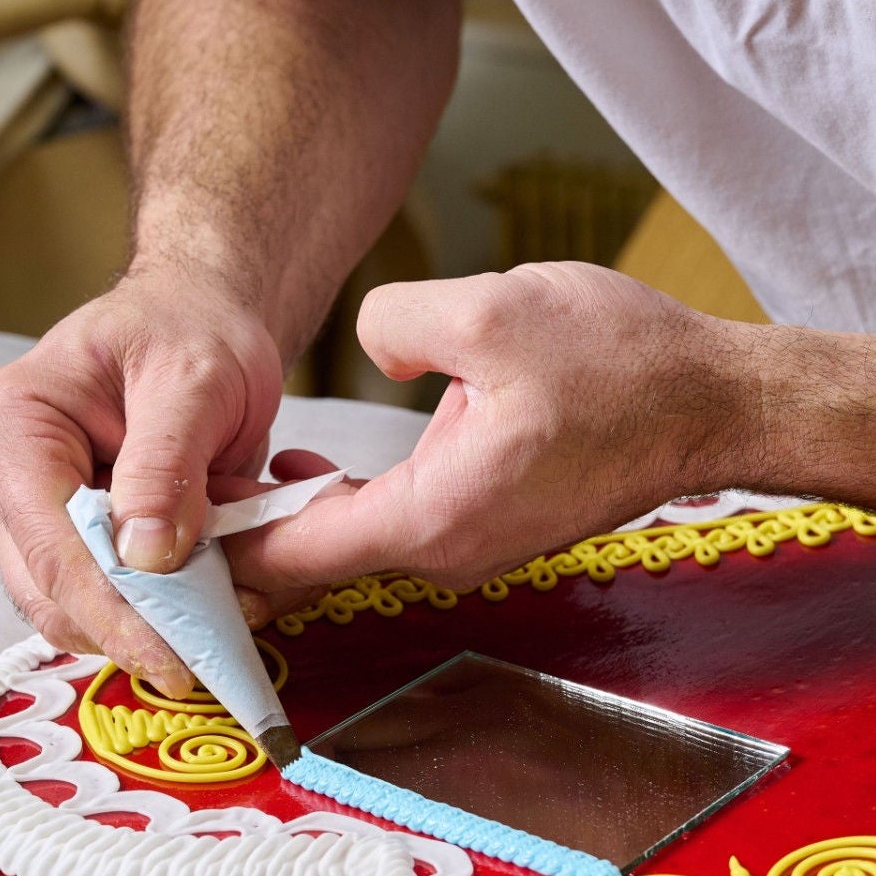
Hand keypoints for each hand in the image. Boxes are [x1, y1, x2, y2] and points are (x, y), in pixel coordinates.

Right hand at [0, 266, 285, 693]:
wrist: (195, 323)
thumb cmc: (187, 331)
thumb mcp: (193, 379)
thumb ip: (166, 464)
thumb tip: (146, 558)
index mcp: (10, 426)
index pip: (53, 548)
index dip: (114, 613)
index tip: (173, 660)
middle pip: (52, 594)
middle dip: (137, 629)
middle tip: (219, 649)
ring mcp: (26, 520)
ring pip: (76, 610)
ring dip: (154, 625)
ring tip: (232, 615)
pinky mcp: (64, 544)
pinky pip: (104, 600)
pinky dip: (161, 612)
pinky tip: (216, 599)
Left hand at [226, 262, 758, 601]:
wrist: (713, 407)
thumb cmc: (623, 367)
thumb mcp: (491, 310)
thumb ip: (397, 323)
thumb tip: (374, 348)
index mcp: (433, 515)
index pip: (294, 556)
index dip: (219, 545)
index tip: (161, 525)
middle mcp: (448, 551)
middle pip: (316, 565)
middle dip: (243, 539)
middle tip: (177, 494)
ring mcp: (475, 547)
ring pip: (355, 549)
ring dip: (296, 521)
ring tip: (235, 476)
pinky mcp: (495, 529)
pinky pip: (398, 531)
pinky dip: (347, 511)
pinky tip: (321, 471)